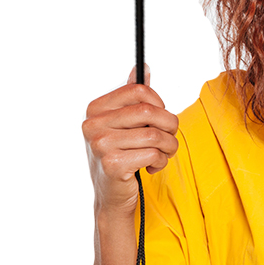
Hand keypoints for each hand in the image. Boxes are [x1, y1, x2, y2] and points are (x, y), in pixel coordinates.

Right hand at [82, 64, 179, 216]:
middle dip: (170, 125)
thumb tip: (142, 67)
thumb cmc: (121, 155)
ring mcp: (100, 145)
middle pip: (149, 111)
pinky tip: (151, 167)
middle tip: (170, 137)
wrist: (111, 197)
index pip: (138, 90)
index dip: (159, 103)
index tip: (160, 116)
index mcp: (95, 109)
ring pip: (154, 134)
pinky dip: (161, 161)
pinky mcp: (111, 165)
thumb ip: (132, 97)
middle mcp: (93, 125)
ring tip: (164, 154)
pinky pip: (152, 154)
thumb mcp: (123, 124)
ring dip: (168, 146)